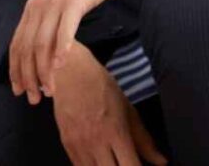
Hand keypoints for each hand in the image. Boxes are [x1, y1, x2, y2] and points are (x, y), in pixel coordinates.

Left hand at [9, 0, 148, 101]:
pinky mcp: (75, 0)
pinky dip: (62, 49)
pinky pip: (66, 29)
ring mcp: (56, 1)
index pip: (18, 42)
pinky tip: (62, 66)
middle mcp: (39, 4)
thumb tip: (44, 49)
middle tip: (34, 99)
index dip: (16, 68)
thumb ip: (50, 21)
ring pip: (43, 42)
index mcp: (33, 6)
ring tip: (49, 91)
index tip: (18, 90)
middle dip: (28, 75)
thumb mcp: (60, 1)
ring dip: (44, 70)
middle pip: (27, 46)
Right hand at [52, 42, 166, 164]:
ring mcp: (79, 144)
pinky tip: (98, 162)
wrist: (70, 71)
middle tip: (126, 163)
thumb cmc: (102, 86)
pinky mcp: (66, 143)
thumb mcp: (127, 108)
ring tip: (112, 161)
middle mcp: (97, 142)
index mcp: (116, 132)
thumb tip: (162, 162)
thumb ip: (144, 138)